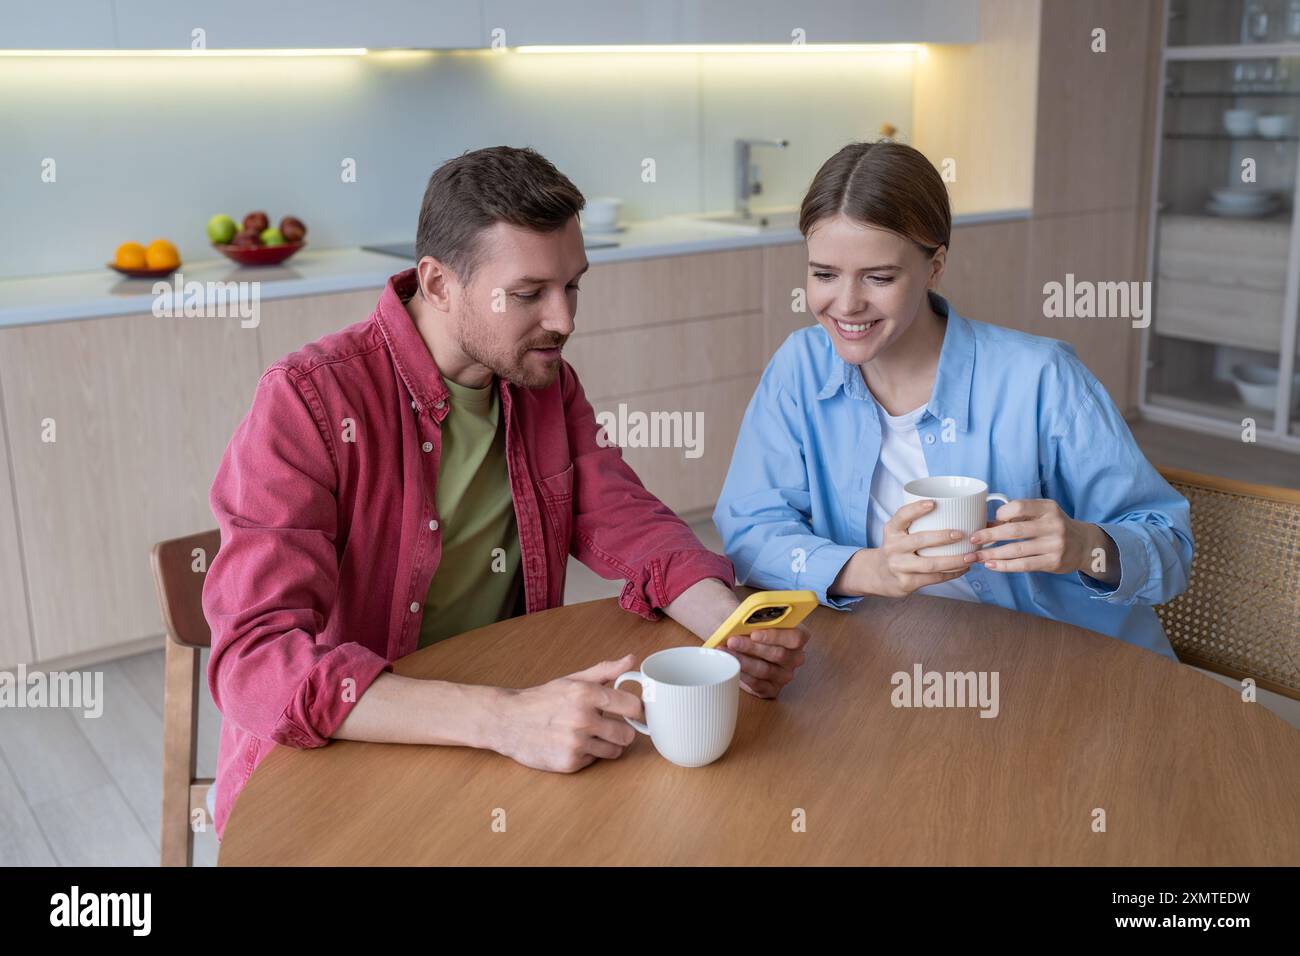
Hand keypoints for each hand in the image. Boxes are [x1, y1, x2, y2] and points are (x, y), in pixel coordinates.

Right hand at [490, 654, 641, 772]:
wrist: (507, 721)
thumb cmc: (541, 699)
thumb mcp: (572, 680)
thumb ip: (605, 671)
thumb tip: (631, 660)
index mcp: (586, 694)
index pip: (633, 706)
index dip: (636, 710)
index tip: (632, 711)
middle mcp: (582, 719)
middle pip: (628, 734)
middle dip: (621, 730)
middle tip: (608, 725)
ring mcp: (576, 743)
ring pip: (614, 751)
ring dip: (606, 744)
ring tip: (587, 734)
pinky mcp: (569, 763)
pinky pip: (594, 761)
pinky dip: (587, 754)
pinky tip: (572, 744)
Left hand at [720, 625, 810, 698]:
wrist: (739, 642)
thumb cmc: (748, 627)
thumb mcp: (751, 616)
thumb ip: (751, 614)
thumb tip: (742, 617)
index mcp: (797, 636)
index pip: (796, 637)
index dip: (775, 635)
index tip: (754, 633)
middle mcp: (795, 657)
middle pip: (778, 654)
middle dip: (752, 647)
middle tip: (732, 641)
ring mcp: (784, 675)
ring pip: (765, 670)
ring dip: (743, 660)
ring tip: (726, 652)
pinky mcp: (771, 688)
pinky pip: (758, 684)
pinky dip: (742, 674)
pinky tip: (730, 665)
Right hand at [848, 499, 971, 597]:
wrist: (878, 575)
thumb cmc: (897, 549)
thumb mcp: (897, 533)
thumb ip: (915, 524)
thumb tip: (954, 512)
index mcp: (892, 530)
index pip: (902, 516)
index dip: (916, 509)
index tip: (933, 503)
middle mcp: (893, 547)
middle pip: (920, 540)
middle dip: (943, 537)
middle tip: (962, 534)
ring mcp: (899, 566)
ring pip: (931, 564)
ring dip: (954, 560)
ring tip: (970, 557)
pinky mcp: (906, 583)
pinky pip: (933, 578)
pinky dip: (951, 573)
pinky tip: (963, 569)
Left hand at [969, 499, 1117, 581]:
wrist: (1084, 545)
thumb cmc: (1054, 526)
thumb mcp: (1043, 513)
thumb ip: (1020, 516)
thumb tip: (987, 524)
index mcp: (1048, 508)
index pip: (1020, 506)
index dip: (1001, 513)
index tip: (989, 520)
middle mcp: (1053, 525)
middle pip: (1015, 531)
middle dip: (989, 536)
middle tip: (972, 540)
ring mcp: (1054, 545)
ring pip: (1016, 551)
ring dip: (992, 554)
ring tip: (975, 557)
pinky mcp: (1053, 562)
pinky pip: (1024, 565)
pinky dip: (1004, 566)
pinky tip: (991, 564)